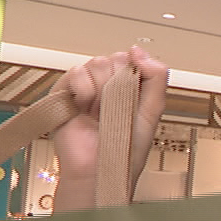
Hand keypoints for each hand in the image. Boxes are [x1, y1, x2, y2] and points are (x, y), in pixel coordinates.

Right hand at [52, 46, 168, 211]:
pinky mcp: (64, 93)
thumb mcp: (152, 112)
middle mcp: (105, 85)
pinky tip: (85, 107)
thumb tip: (138, 50)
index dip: (133, 74)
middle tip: (115, 107)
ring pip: (96, 63)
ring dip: (102, 89)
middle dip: (118, 83)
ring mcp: (85, 88)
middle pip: (114, 58)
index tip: (133, 96)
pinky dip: (84, 89)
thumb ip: (156, 78)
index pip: (131, 59)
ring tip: (99, 111)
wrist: (99, 170)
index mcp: (127, 87)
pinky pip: (76, 72)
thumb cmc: (125, 150)